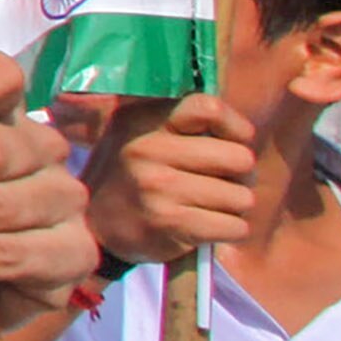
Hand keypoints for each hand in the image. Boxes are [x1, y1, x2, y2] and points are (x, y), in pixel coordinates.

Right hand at [83, 92, 260, 267]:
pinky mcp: (168, 222)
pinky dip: (229, 231)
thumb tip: (244, 132)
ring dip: (233, 207)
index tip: (233, 143)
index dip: (235, 127)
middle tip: (221, 182)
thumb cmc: (137, 175)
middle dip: (240, 175)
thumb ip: (186, 122)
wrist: (95, 225)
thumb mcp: (144, 134)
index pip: (209, 109)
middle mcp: (147, 148)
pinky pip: (234, 227)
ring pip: (242, 197)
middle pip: (240, 158)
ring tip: (208, 206)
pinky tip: (206, 227)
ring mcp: (156, 186)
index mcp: (144, 119)